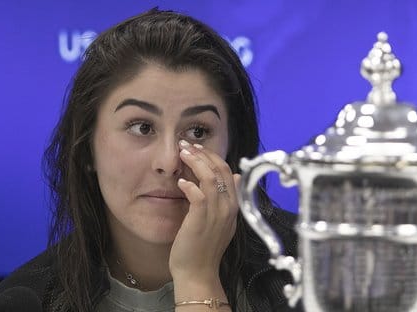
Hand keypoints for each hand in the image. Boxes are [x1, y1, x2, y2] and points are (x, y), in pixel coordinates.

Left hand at [169, 140, 239, 285]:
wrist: (198, 272)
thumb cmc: (204, 247)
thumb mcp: (220, 219)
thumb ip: (226, 198)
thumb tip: (236, 176)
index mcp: (233, 205)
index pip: (228, 171)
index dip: (212, 156)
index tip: (196, 148)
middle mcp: (228, 207)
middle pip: (221, 170)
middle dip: (203, 153)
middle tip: (186, 145)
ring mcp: (216, 213)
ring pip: (210, 178)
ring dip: (195, 162)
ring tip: (182, 153)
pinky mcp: (201, 219)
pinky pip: (198, 195)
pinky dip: (189, 185)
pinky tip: (180, 181)